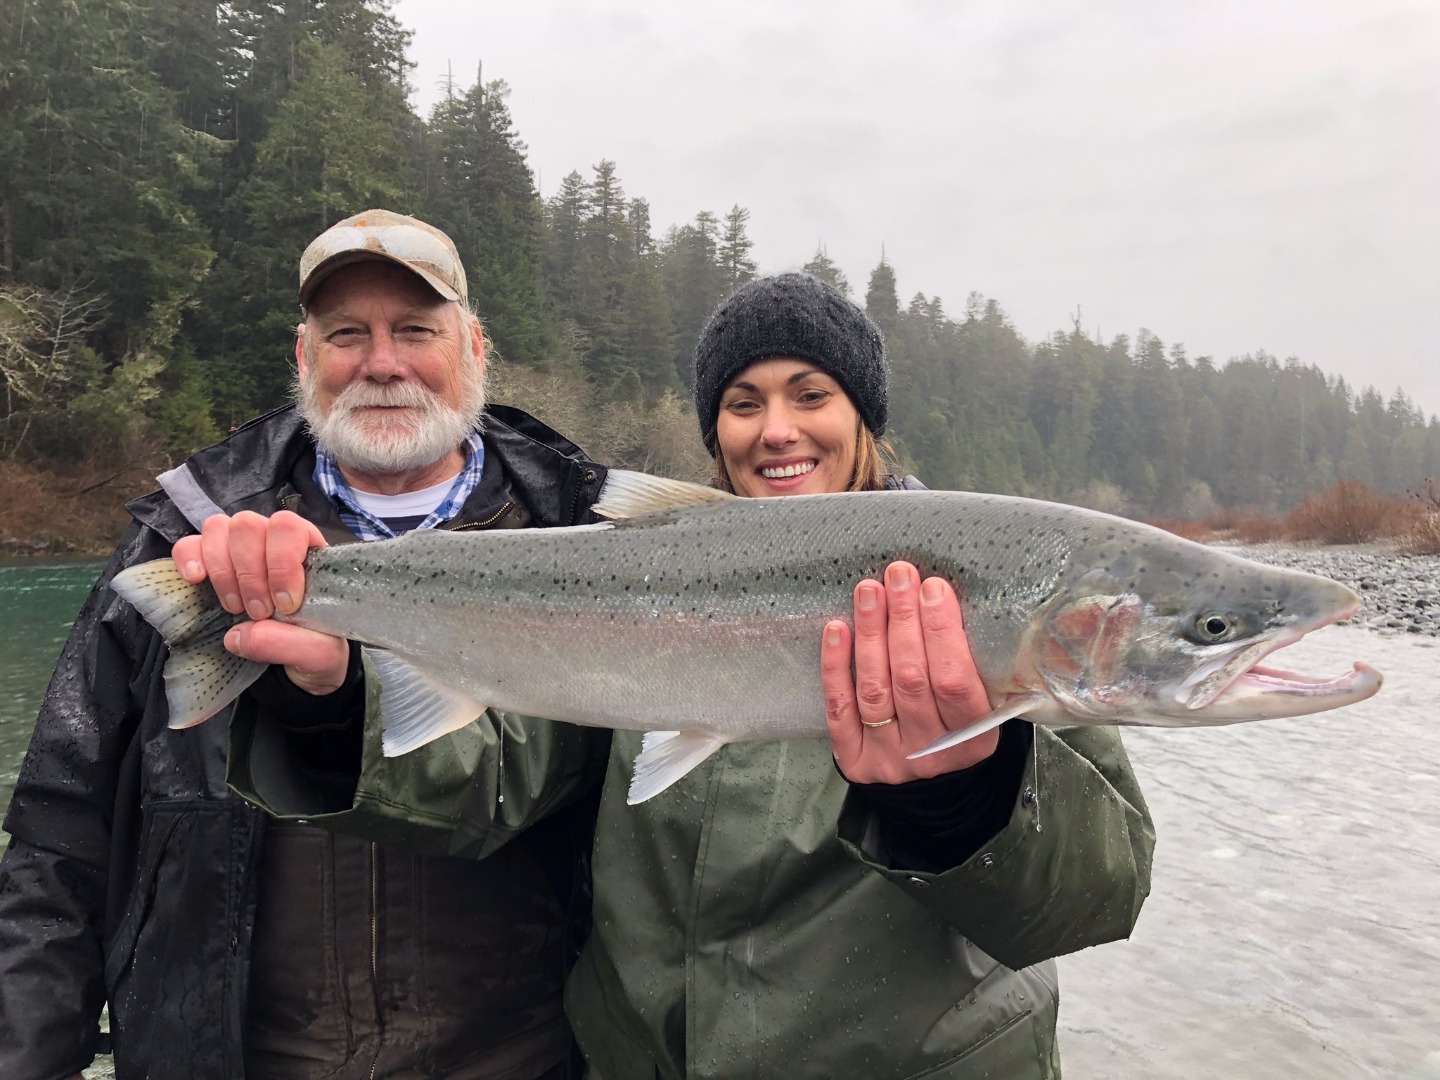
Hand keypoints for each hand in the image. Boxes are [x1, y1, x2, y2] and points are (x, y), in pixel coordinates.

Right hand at [172, 510, 349, 694]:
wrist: (297, 659)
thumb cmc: (317, 645)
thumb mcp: (324, 653)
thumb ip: (294, 644)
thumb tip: (239, 635)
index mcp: (310, 548)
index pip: (289, 527)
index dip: (281, 564)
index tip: (285, 605)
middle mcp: (272, 539)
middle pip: (248, 525)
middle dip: (249, 574)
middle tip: (259, 613)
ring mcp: (239, 547)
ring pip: (217, 528)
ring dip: (222, 571)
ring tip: (234, 607)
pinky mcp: (209, 562)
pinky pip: (188, 544)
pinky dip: (188, 558)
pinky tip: (196, 581)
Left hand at [822, 561, 998, 782]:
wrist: (928, 782)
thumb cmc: (958, 725)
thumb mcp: (989, 705)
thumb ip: (980, 664)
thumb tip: (962, 599)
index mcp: (974, 739)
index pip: (955, 683)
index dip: (942, 633)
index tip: (933, 589)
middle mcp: (930, 752)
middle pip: (911, 680)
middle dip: (904, 620)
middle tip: (899, 576)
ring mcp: (888, 757)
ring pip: (875, 688)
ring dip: (871, 633)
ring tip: (870, 592)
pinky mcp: (854, 757)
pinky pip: (839, 707)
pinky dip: (836, 665)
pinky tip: (837, 629)